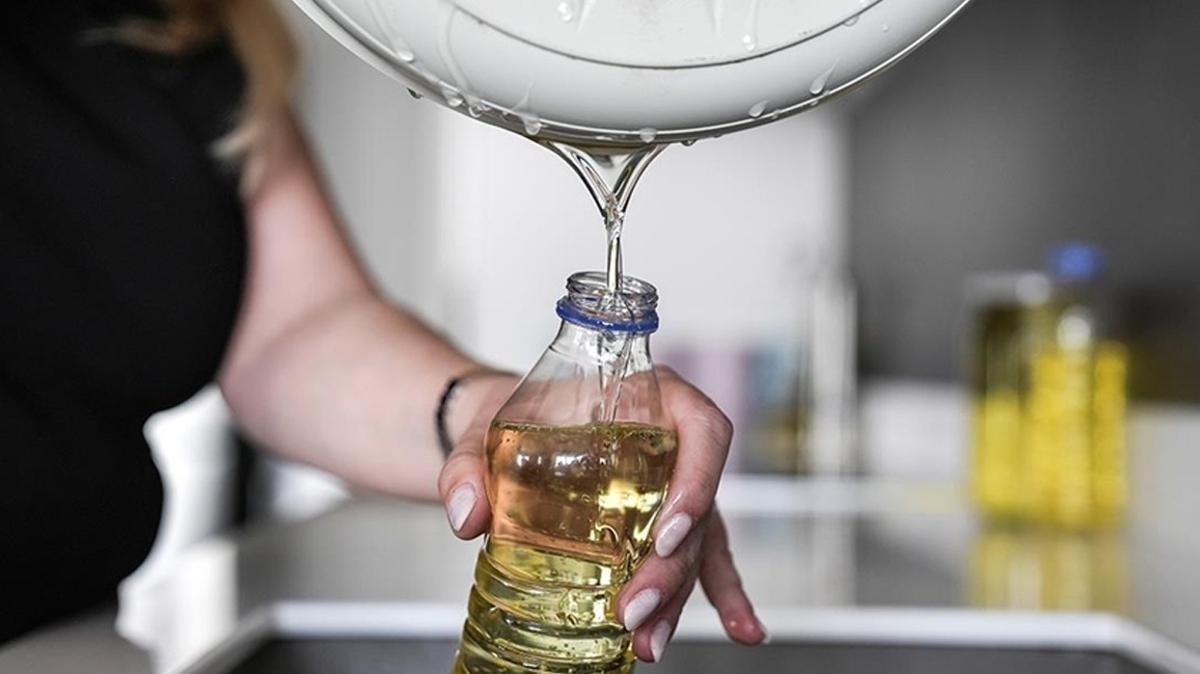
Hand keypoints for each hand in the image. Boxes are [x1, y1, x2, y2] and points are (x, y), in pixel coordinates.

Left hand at [437, 367, 764, 662]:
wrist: (505, 432)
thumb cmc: (511, 416)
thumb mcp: (484, 433)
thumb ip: (467, 468)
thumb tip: (467, 517)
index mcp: (650, 396)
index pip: (703, 429)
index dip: (698, 483)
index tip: (665, 534)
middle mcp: (674, 441)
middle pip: (698, 505)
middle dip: (670, 568)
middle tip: (633, 610)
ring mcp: (672, 486)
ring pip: (696, 544)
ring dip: (677, 596)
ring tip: (649, 642)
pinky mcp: (662, 522)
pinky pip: (702, 558)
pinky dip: (723, 595)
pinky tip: (742, 630)